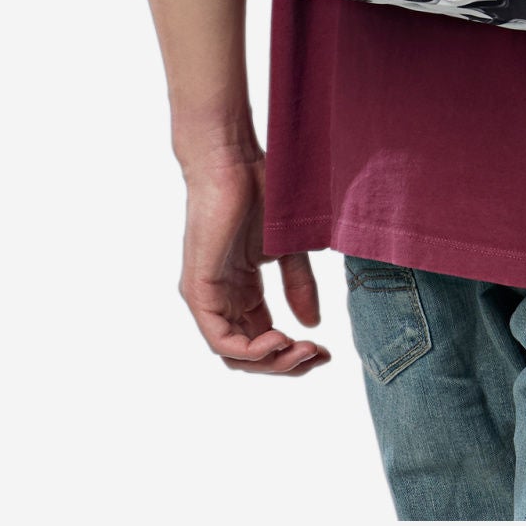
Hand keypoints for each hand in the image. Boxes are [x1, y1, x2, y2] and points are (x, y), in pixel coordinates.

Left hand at [177, 150, 329, 376]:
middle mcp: (221, 299)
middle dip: (286, 364)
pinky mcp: (197, 290)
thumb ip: (299, 286)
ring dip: (271, 362)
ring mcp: (207, 297)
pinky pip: (219, 340)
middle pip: (249, 356)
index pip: (263, 340)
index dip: (294, 354)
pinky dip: (250, 350)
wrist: (234, 161)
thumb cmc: (260, 194)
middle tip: (317, 356)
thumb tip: (311, 326)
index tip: (327, 352)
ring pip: (234, 355)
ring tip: (301, 350)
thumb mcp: (289, 250)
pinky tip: (278, 339)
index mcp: (241, 291)